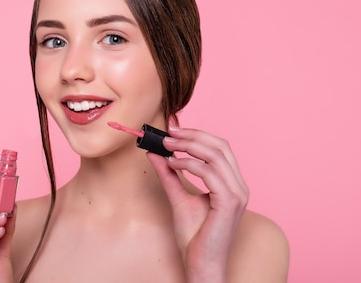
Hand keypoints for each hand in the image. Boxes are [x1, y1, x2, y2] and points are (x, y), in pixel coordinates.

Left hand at [146, 126, 248, 281]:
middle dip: (192, 135)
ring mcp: (237, 193)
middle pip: (220, 146)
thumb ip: (169, 175)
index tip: (172, 130)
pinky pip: (209, 172)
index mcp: (231, 184)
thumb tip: (155, 153)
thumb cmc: (194, 236)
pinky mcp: (229, 202)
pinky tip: (172, 163)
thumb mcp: (177, 197)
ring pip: (216, 155)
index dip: (196, 134)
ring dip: (188, 146)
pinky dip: (188, 163)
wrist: (201, 263)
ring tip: (166, 145)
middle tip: (168, 133)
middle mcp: (239, 186)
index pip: (219, 148)